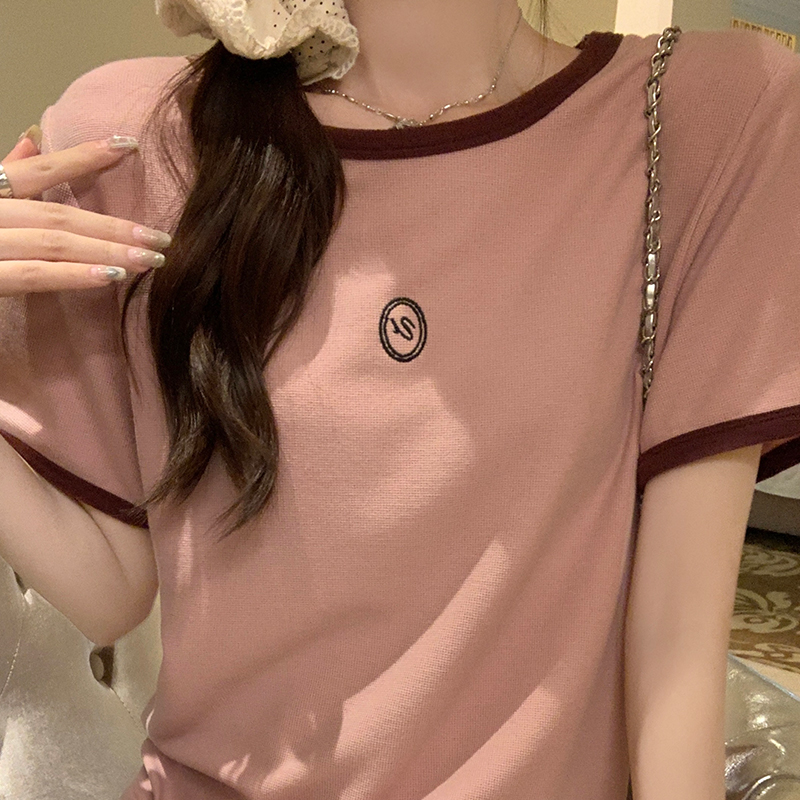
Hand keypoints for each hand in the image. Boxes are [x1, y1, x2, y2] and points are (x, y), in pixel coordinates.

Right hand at [0, 131, 171, 295]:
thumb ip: (3, 176)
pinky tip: (112, 277)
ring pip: (52, 241)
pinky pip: (30, 275)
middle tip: (163, 236)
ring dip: (108, 250)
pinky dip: (73, 275)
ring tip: (152, 258)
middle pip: (57, 214)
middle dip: (114, 224)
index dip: (84, 157)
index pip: (37, 171)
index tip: (129, 145)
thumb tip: (32, 139)